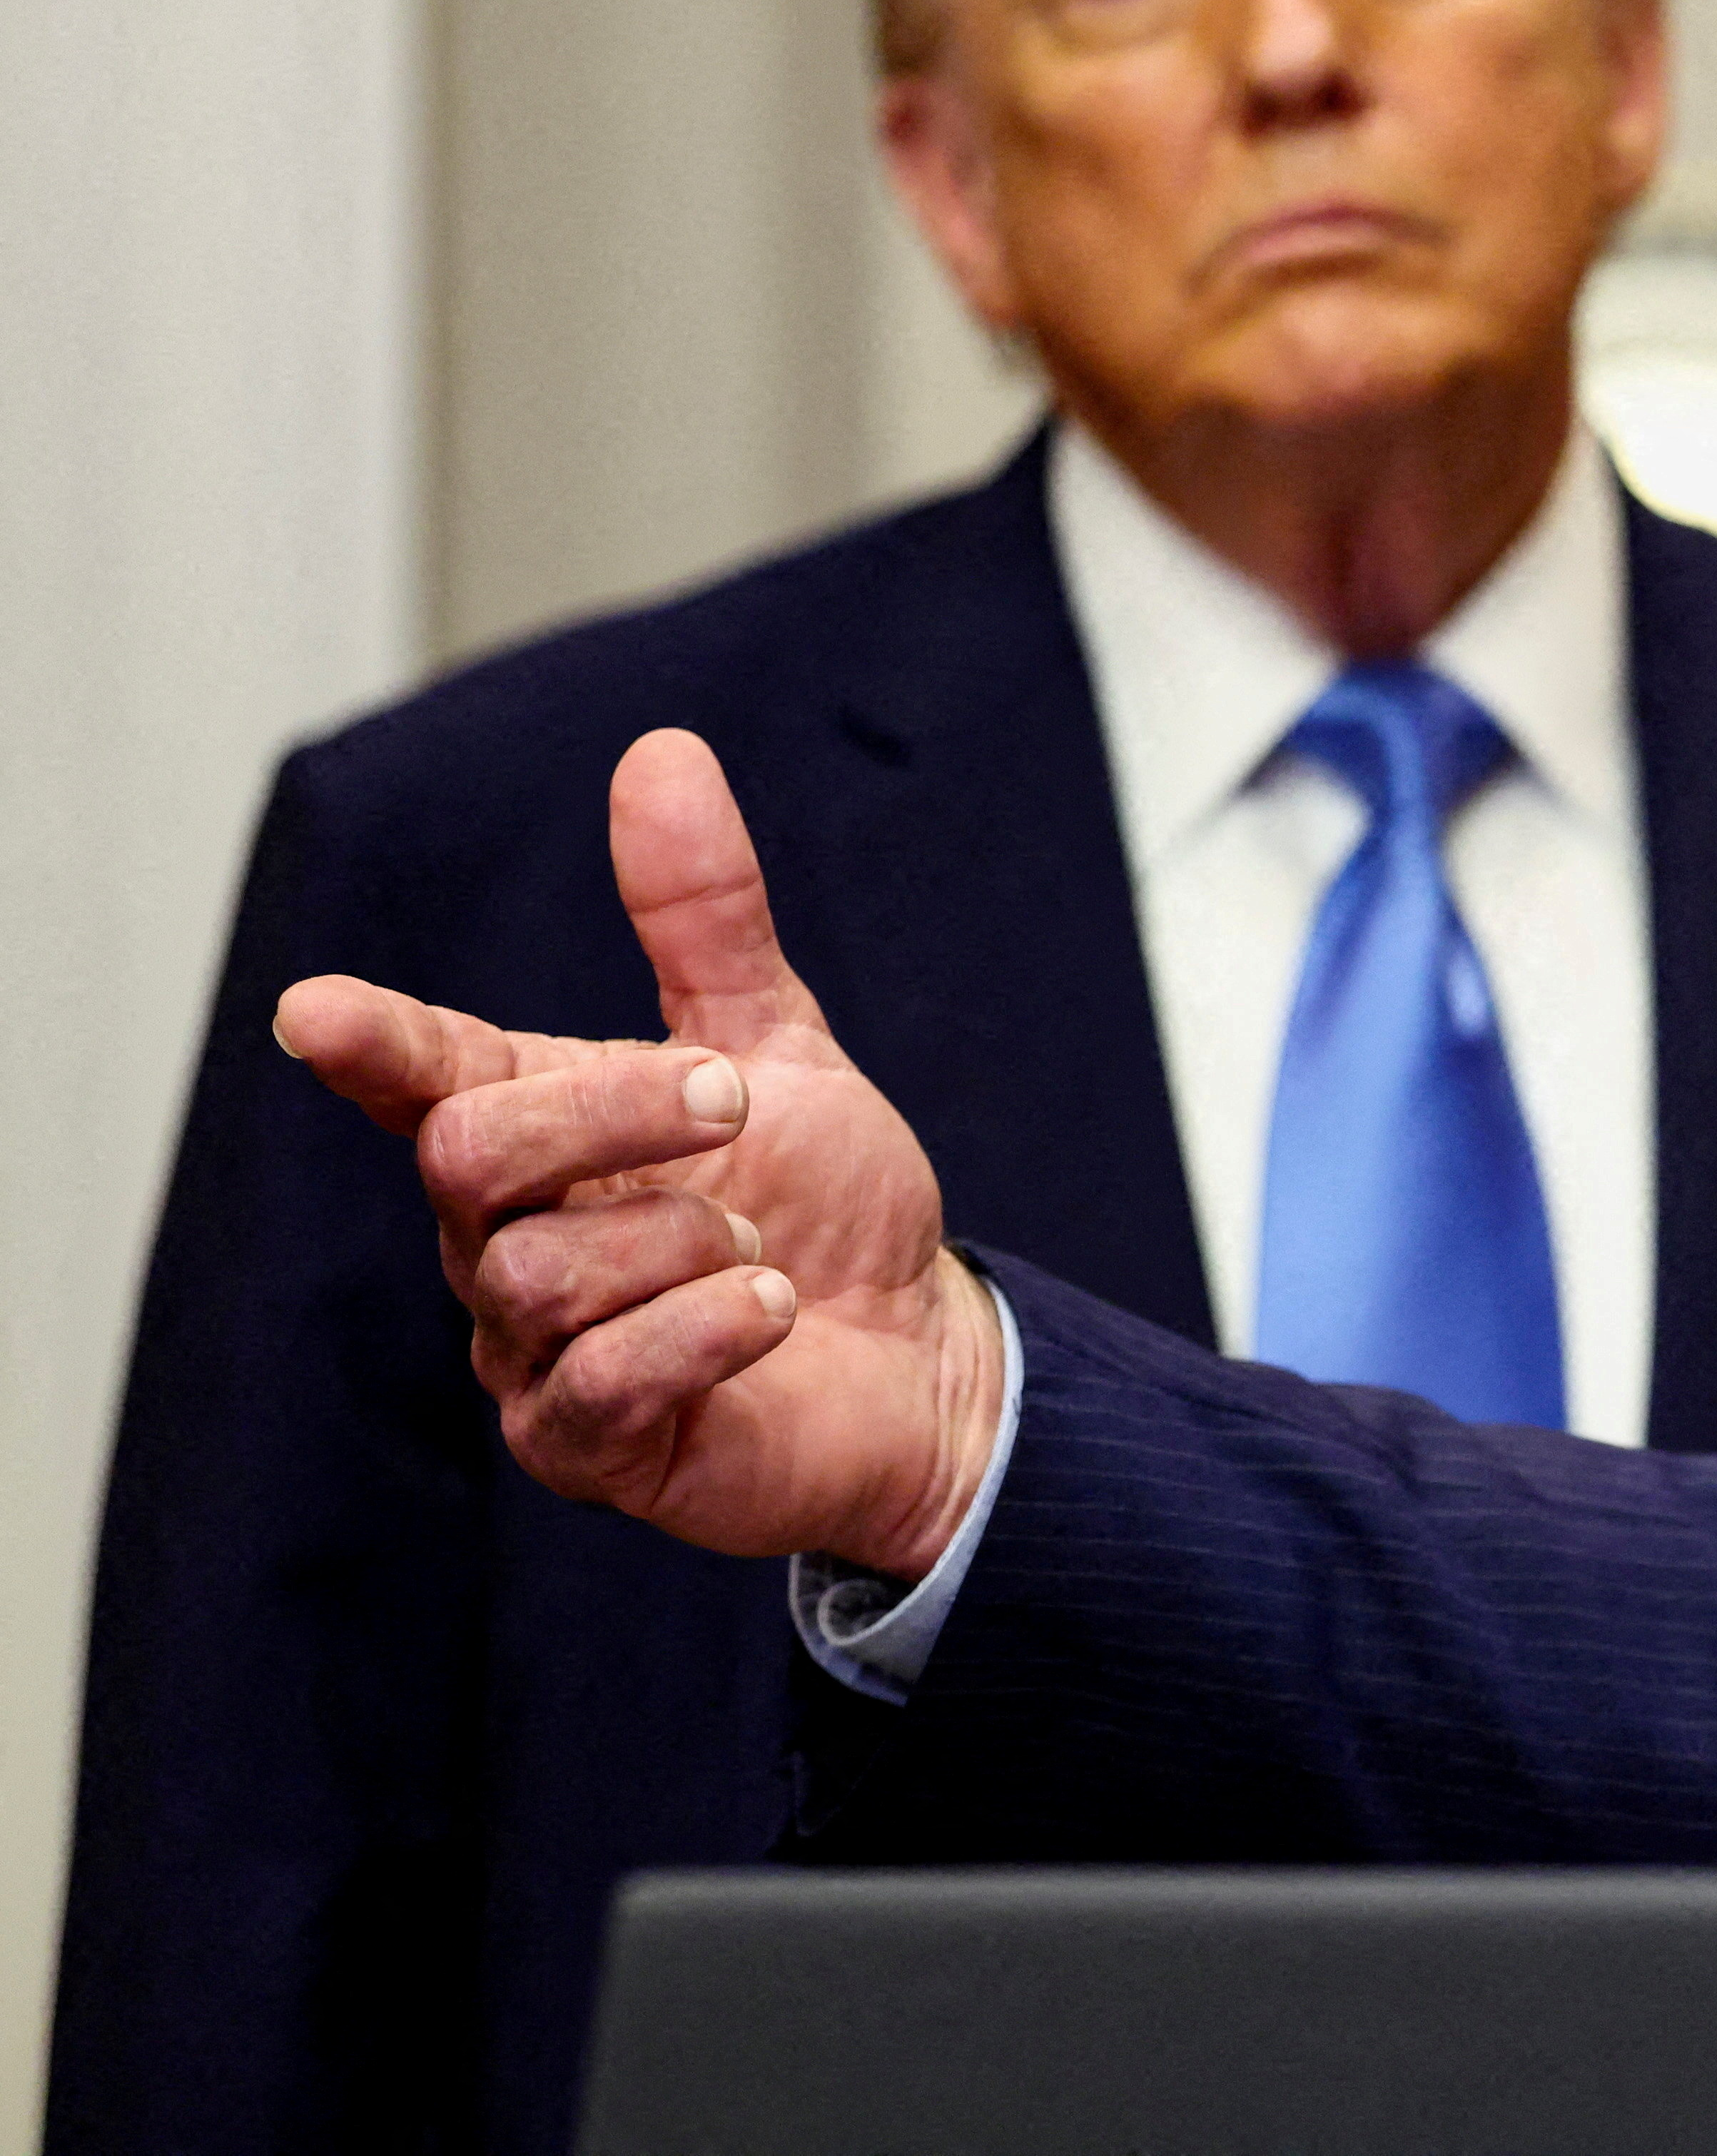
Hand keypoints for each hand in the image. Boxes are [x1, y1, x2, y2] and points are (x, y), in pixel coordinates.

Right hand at [279, 727, 1001, 1575]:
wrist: (919, 1350)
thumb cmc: (827, 1202)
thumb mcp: (777, 1041)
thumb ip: (706, 915)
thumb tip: (661, 751)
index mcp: (536, 1130)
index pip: (422, 1076)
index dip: (371, 1043)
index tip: (317, 1012)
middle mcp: (501, 1238)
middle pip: (470, 1157)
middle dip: (616, 1113)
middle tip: (737, 1107)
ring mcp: (526, 1350)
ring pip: (549, 1271)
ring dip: (697, 1244)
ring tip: (762, 1256)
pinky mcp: (581, 1444)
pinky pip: (607, 1376)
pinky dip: (712, 1328)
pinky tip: (772, 1313)